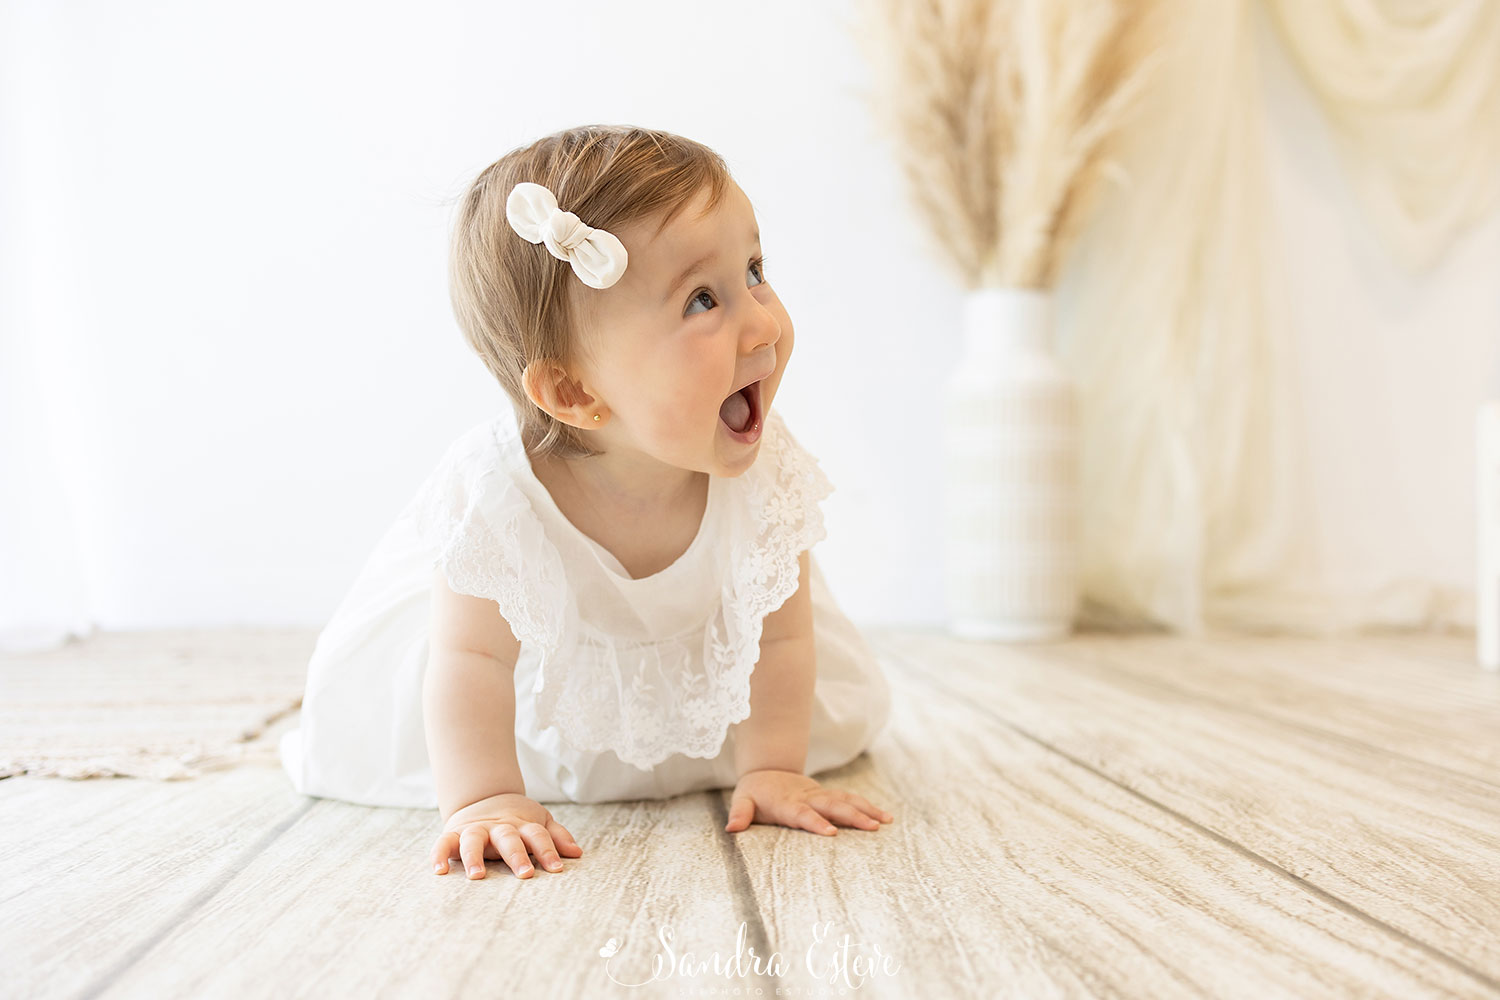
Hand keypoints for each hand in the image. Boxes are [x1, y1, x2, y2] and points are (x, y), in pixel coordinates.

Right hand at [430, 792, 582, 879]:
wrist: (484, 798)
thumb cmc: (517, 820)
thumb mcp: (539, 822)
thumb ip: (556, 837)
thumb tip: (577, 853)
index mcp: (522, 825)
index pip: (538, 836)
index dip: (548, 851)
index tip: (558, 869)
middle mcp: (499, 827)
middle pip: (508, 838)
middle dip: (517, 856)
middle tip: (525, 874)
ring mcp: (475, 829)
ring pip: (474, 840)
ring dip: (474, 857)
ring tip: (477, 876)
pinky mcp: (454, 833)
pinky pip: (444, 842)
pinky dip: (439, 854)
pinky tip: (438, 871)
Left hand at [724, 769, 894, 835]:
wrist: (769, 770)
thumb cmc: (755, 792)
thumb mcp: (742, 800)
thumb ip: (739, 814)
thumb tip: (731, 828)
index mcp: (786, 803)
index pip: (802, 813)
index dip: (815, 822)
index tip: (831, 833)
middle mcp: (807, 798)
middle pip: (832, 806)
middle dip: (853, 816)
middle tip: (873, 827)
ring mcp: (820, 795)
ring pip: (846, 800)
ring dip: (866, 809)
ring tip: (886, 821)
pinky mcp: (829, 796)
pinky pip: (850, 800)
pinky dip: (867, 807)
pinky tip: (885, 817)